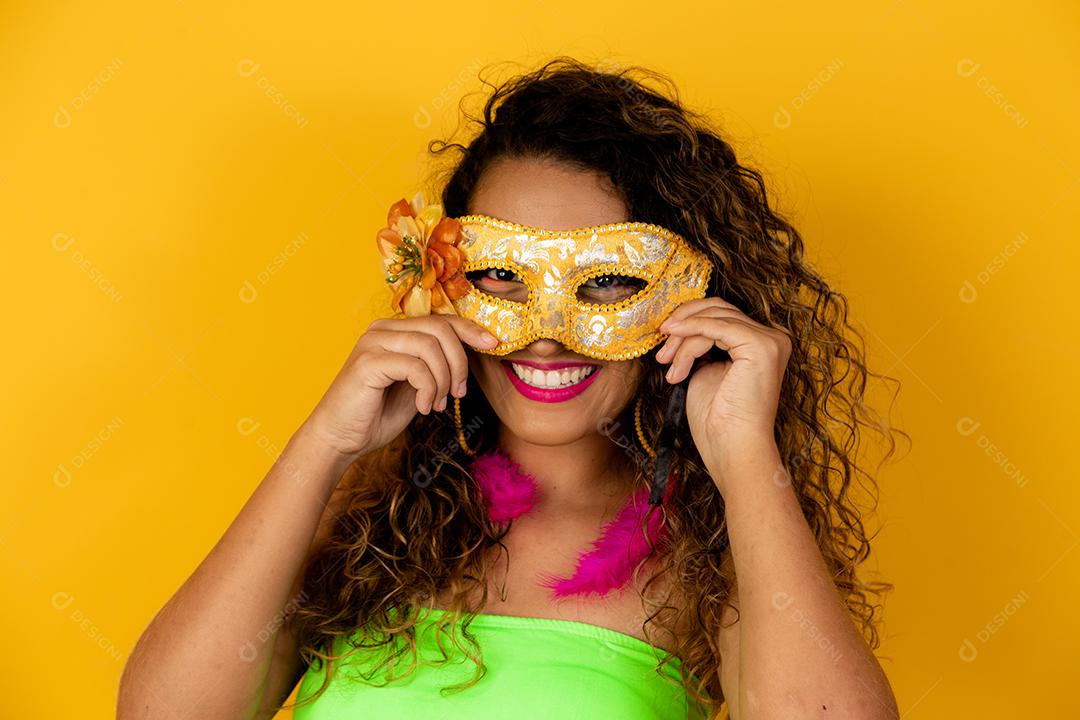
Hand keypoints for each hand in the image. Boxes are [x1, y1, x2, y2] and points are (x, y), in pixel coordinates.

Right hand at [300, 314, 498, 461]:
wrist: (339, 439)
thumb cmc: (376, 414)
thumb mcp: (416, 386)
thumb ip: (435, 366)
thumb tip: (469, 353)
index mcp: (394, 331)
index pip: (441, 319)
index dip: (470, 329)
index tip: (493, 345)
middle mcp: (382, 329)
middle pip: (440, 328)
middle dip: (460, 362)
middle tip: (459, 393)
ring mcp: (373, 343)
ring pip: (430, 346)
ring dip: (444, 379)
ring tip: (438, 403)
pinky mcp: (367, 362)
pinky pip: (415, 367)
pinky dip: (428, 389)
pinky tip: (423, 408)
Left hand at [655, 297, 790, 486]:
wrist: (731, 448)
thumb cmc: (717, 420)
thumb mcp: (705, 370)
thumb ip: (700, 344)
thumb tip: (677, 325)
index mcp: (762, 344)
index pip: (721, 315)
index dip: (689, 321)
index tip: (663, 340)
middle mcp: (773, 339)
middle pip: (718, 310)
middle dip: (683, 325)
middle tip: (661, 350)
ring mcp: (770, 341)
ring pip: (714, 318)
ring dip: (683, 339)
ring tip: (667, 363)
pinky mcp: (761, 346)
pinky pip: (716, 326)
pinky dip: (691, 331)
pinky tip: (673, 344)